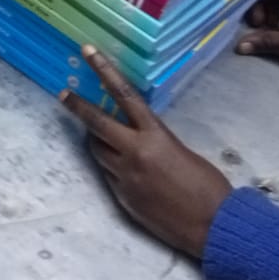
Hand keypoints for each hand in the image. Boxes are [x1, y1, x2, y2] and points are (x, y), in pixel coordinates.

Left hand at [60, 45, 231, 257]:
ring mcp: (125, 177)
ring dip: (98, 141)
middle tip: (63, 95)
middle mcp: (134, 153)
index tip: (87, 52)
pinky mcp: (122, 198)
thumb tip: (139, 134)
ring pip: (97, 151)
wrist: (214, 227)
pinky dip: (112, 168)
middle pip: (96, 123)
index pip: (124, 95)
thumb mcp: (181, 151)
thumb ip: (155, 139)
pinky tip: (124, 171)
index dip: (104, 70)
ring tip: (103, 138)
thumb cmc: (209, 186)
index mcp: (155, 136)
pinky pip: (108, 175)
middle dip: (78, 107)